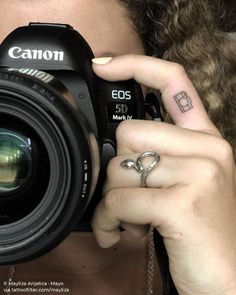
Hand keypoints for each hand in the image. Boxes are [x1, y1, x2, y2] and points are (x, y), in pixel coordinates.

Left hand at [91, 55, 235, 294]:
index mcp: (205, 138)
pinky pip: (119, 200)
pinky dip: (109, 221)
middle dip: (119, 169)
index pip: (173, 81)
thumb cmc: (199, 230)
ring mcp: (199, 174)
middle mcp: (207, 149)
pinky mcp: (183, 203)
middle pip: (129, 133)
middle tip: (130, 196)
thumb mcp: (186, 181)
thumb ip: (160, 155)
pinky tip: (124, 233)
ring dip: (113, 200)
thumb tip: (120, 146)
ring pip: (119, 168)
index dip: (135, 65)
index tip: (103, 64)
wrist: (228, 276)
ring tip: (132, 219)